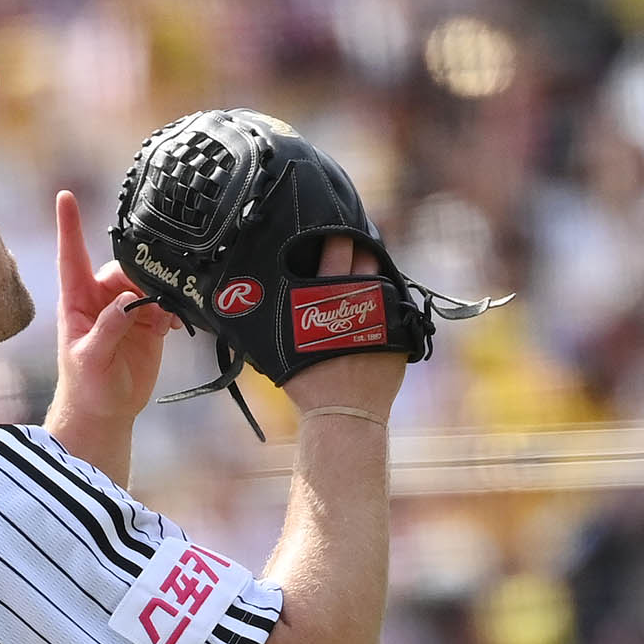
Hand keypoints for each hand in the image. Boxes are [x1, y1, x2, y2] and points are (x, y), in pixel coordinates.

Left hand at [52, 189, 179, 426]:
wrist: (106, 412)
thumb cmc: (86, 386)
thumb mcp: (90, 359)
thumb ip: (107, 329)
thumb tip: (126, 301)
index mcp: (77, 301)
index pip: (72, 256)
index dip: (69, 226)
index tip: (65, 195)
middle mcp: (101, 299)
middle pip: (122, 266)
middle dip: (138, 274)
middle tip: (148, 301)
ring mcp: (125, 310)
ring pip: (146, 282)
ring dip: (158, 293)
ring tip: (162, 318)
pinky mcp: (147, 323)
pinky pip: (164, 304)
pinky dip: (172, 310)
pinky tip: (173, 326)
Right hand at [282, 235, 407, 420]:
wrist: (343, 414)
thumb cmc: (306, 383)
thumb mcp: (279, 345)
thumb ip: (274, 316)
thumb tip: (241, 297)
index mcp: (328, 298)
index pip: (338, 251)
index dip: (338, 236)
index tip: (336, 229)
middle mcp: (361, 301)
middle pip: (367, 260)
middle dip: (361, 248)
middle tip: (354, 242)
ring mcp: (385, 316)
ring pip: (385, 280)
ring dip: (376, 271)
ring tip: (368, 268)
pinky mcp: (402, 333)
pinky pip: (397, 307)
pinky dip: (388, 301)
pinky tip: (379, 301)